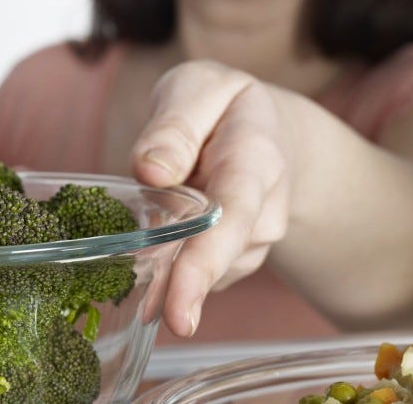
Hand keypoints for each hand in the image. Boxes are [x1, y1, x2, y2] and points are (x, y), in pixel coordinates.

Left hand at [130, 60, 295, 337]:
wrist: (266, 128)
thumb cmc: (221, 106)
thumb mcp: (197, 90)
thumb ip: (174, 127)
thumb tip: (149, 171)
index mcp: (256, 158)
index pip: (233, 215)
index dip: (204, 262)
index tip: (180, 308)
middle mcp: (265, 208)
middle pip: (223, 255)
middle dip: (187, 291)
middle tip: (157, 322)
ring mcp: (253, 240)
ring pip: (206, 270)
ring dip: (171, 275)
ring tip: (146, 252)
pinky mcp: (234, 259)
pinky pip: (198, 273)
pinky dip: (171, 272)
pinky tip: (156, 255)